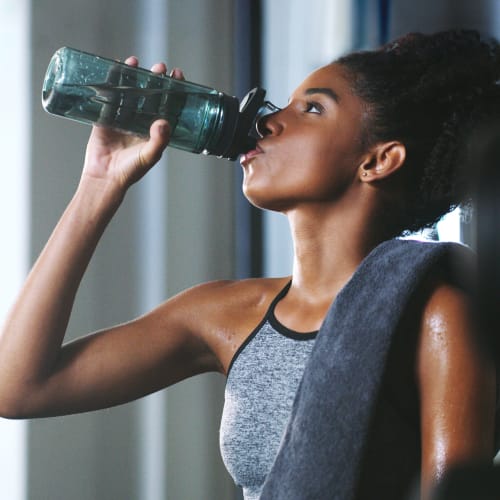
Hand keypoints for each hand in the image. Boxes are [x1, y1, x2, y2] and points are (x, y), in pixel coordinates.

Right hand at [82, 57, 183, 191]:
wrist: (105, 177)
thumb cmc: (130, 171)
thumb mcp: (149, 156)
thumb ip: (159, 140)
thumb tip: (164, 121)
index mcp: (155, 129)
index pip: (168, 105)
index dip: (173, 90)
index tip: (177, 75)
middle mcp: (140, 121)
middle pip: (150, 95)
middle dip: (154, 80)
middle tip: (159, 66)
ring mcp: (122, 118)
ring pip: (129, 92)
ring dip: (132, 77)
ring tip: (135, 62)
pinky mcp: (105, 118)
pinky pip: (108, 96)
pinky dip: (111, 82)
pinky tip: (114, 68)